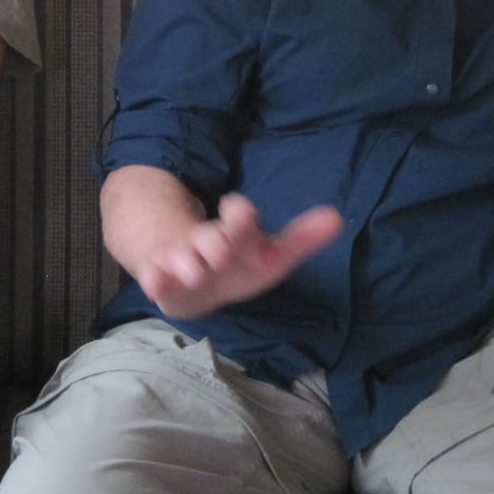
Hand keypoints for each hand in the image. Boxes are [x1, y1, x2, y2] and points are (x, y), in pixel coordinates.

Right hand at [135, 192, 342, 320]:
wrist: (189, 276)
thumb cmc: (237, 264)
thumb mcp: (270, 254)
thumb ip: (301, 239)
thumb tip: (338, 218)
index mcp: (237, 234)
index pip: (240, 216)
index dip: (242, 215)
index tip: (243, 212)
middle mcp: (208, 243)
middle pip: (211, 237)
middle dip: (216, 240)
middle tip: (222, 250)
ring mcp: (182, 259)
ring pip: (184, 259)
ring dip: (189, 262)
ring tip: (196, 270)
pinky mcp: (161, 280)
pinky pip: (155, 278)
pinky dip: (156, 279)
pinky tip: (157, 281)